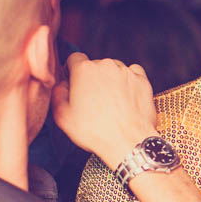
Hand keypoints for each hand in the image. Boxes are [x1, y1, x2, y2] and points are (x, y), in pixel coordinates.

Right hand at [52, 52, 158, 168]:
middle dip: (93, 79)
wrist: (128, 142)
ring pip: (115, 69)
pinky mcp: (142, 81)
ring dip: (111, 80)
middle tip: (93, 100)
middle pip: (96, 65)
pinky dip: (129, 81)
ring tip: (111, 102)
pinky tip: (126, 97)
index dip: (72, 71)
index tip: (75, 84)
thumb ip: (58, 94)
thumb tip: (62, 85)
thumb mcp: (62, 116)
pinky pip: (133, 74)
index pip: (74, 59)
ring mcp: (126, 72)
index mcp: (84, 70)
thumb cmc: (95, 131)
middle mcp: (106, 66)